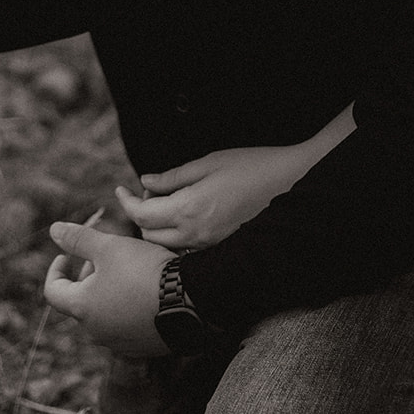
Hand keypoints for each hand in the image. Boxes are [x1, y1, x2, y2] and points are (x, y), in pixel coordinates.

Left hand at [44, 222, 171, 354]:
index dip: (56, 270)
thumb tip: (54, 229)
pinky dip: (125, 307)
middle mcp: (95, 331)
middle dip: (86, 276)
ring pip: (102, 314)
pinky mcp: (140, 347)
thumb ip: (78, 239)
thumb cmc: (143, 271)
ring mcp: (119, 343)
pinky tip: (144, 290)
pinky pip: (124, 325)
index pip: (53, 291)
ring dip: (106, 292)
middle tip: (103, 256)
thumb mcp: (109, 246)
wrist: (187, 301)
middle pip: (80, 302)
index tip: (64, 255)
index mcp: (82, 308)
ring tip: (126, 270)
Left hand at [116, 143, 307, 249]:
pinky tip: (188, 217)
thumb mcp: (210, 162)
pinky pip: (187, 251)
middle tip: (151, 193)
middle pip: (148, 237)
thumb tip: (146, 183)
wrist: (293, 185)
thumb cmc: (253, 167)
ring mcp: (210, 246)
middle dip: (141, 217)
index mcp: (189, 209)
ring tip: (168, 203)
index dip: (126, 202)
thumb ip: (174, 177)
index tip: (119, 189)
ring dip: (158, 229)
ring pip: (167, 247)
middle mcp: (195, 235)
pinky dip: (177, 238)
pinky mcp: (222, 250)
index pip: (141, 216)